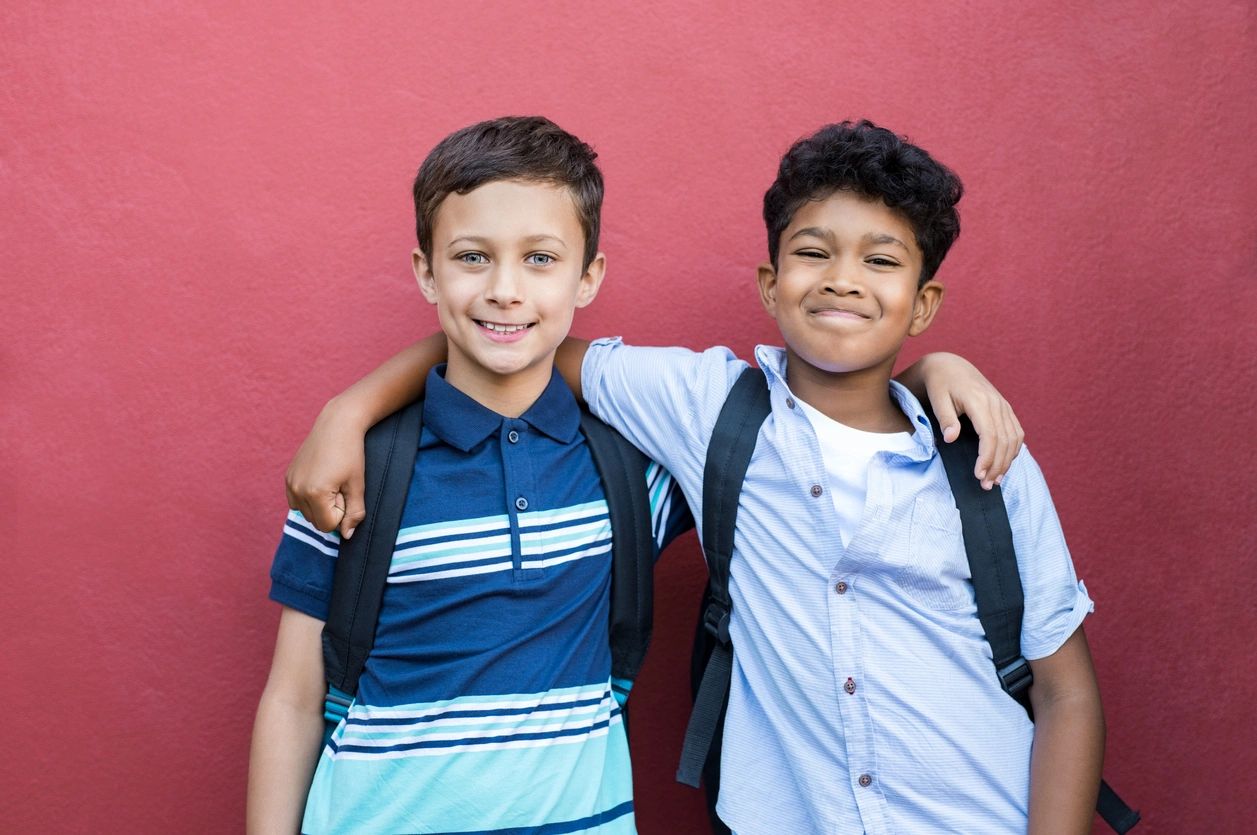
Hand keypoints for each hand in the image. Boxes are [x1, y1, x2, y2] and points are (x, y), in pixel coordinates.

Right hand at [284, 399, 367, 537]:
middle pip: (315, 521)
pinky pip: (296, 501)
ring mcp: (289, 483)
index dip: (341, 513)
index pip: (328, 526)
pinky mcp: (287, 476)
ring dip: (319, 505)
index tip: (346, 492)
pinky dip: (309, 497)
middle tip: (339, 486)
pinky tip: (320, 479)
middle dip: (330, 510)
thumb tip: (347, 536)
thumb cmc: (351, 453)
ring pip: (305, 513)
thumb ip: (354, 513)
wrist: (336, 424)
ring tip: (330, 481)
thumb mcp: (358, 485)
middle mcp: (297, 490)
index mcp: (315, 493)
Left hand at [916, 352, 1024, 488]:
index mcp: (980, 401)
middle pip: (1004, 441)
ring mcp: (1003, 406)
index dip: (987, 458)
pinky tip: (1004, 464)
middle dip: (997, 466)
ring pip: (1014, 439)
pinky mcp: (1005, 408)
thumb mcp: (937, 398)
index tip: (979, 475)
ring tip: (995, 480)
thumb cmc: (940, 383)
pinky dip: (1013, 450)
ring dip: (1007, 461)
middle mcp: (997, 404)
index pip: (990, 435)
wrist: (950, 366)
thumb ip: (945, 418)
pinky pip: (1016, 432)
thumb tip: (951, 439)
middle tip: (986, 485)